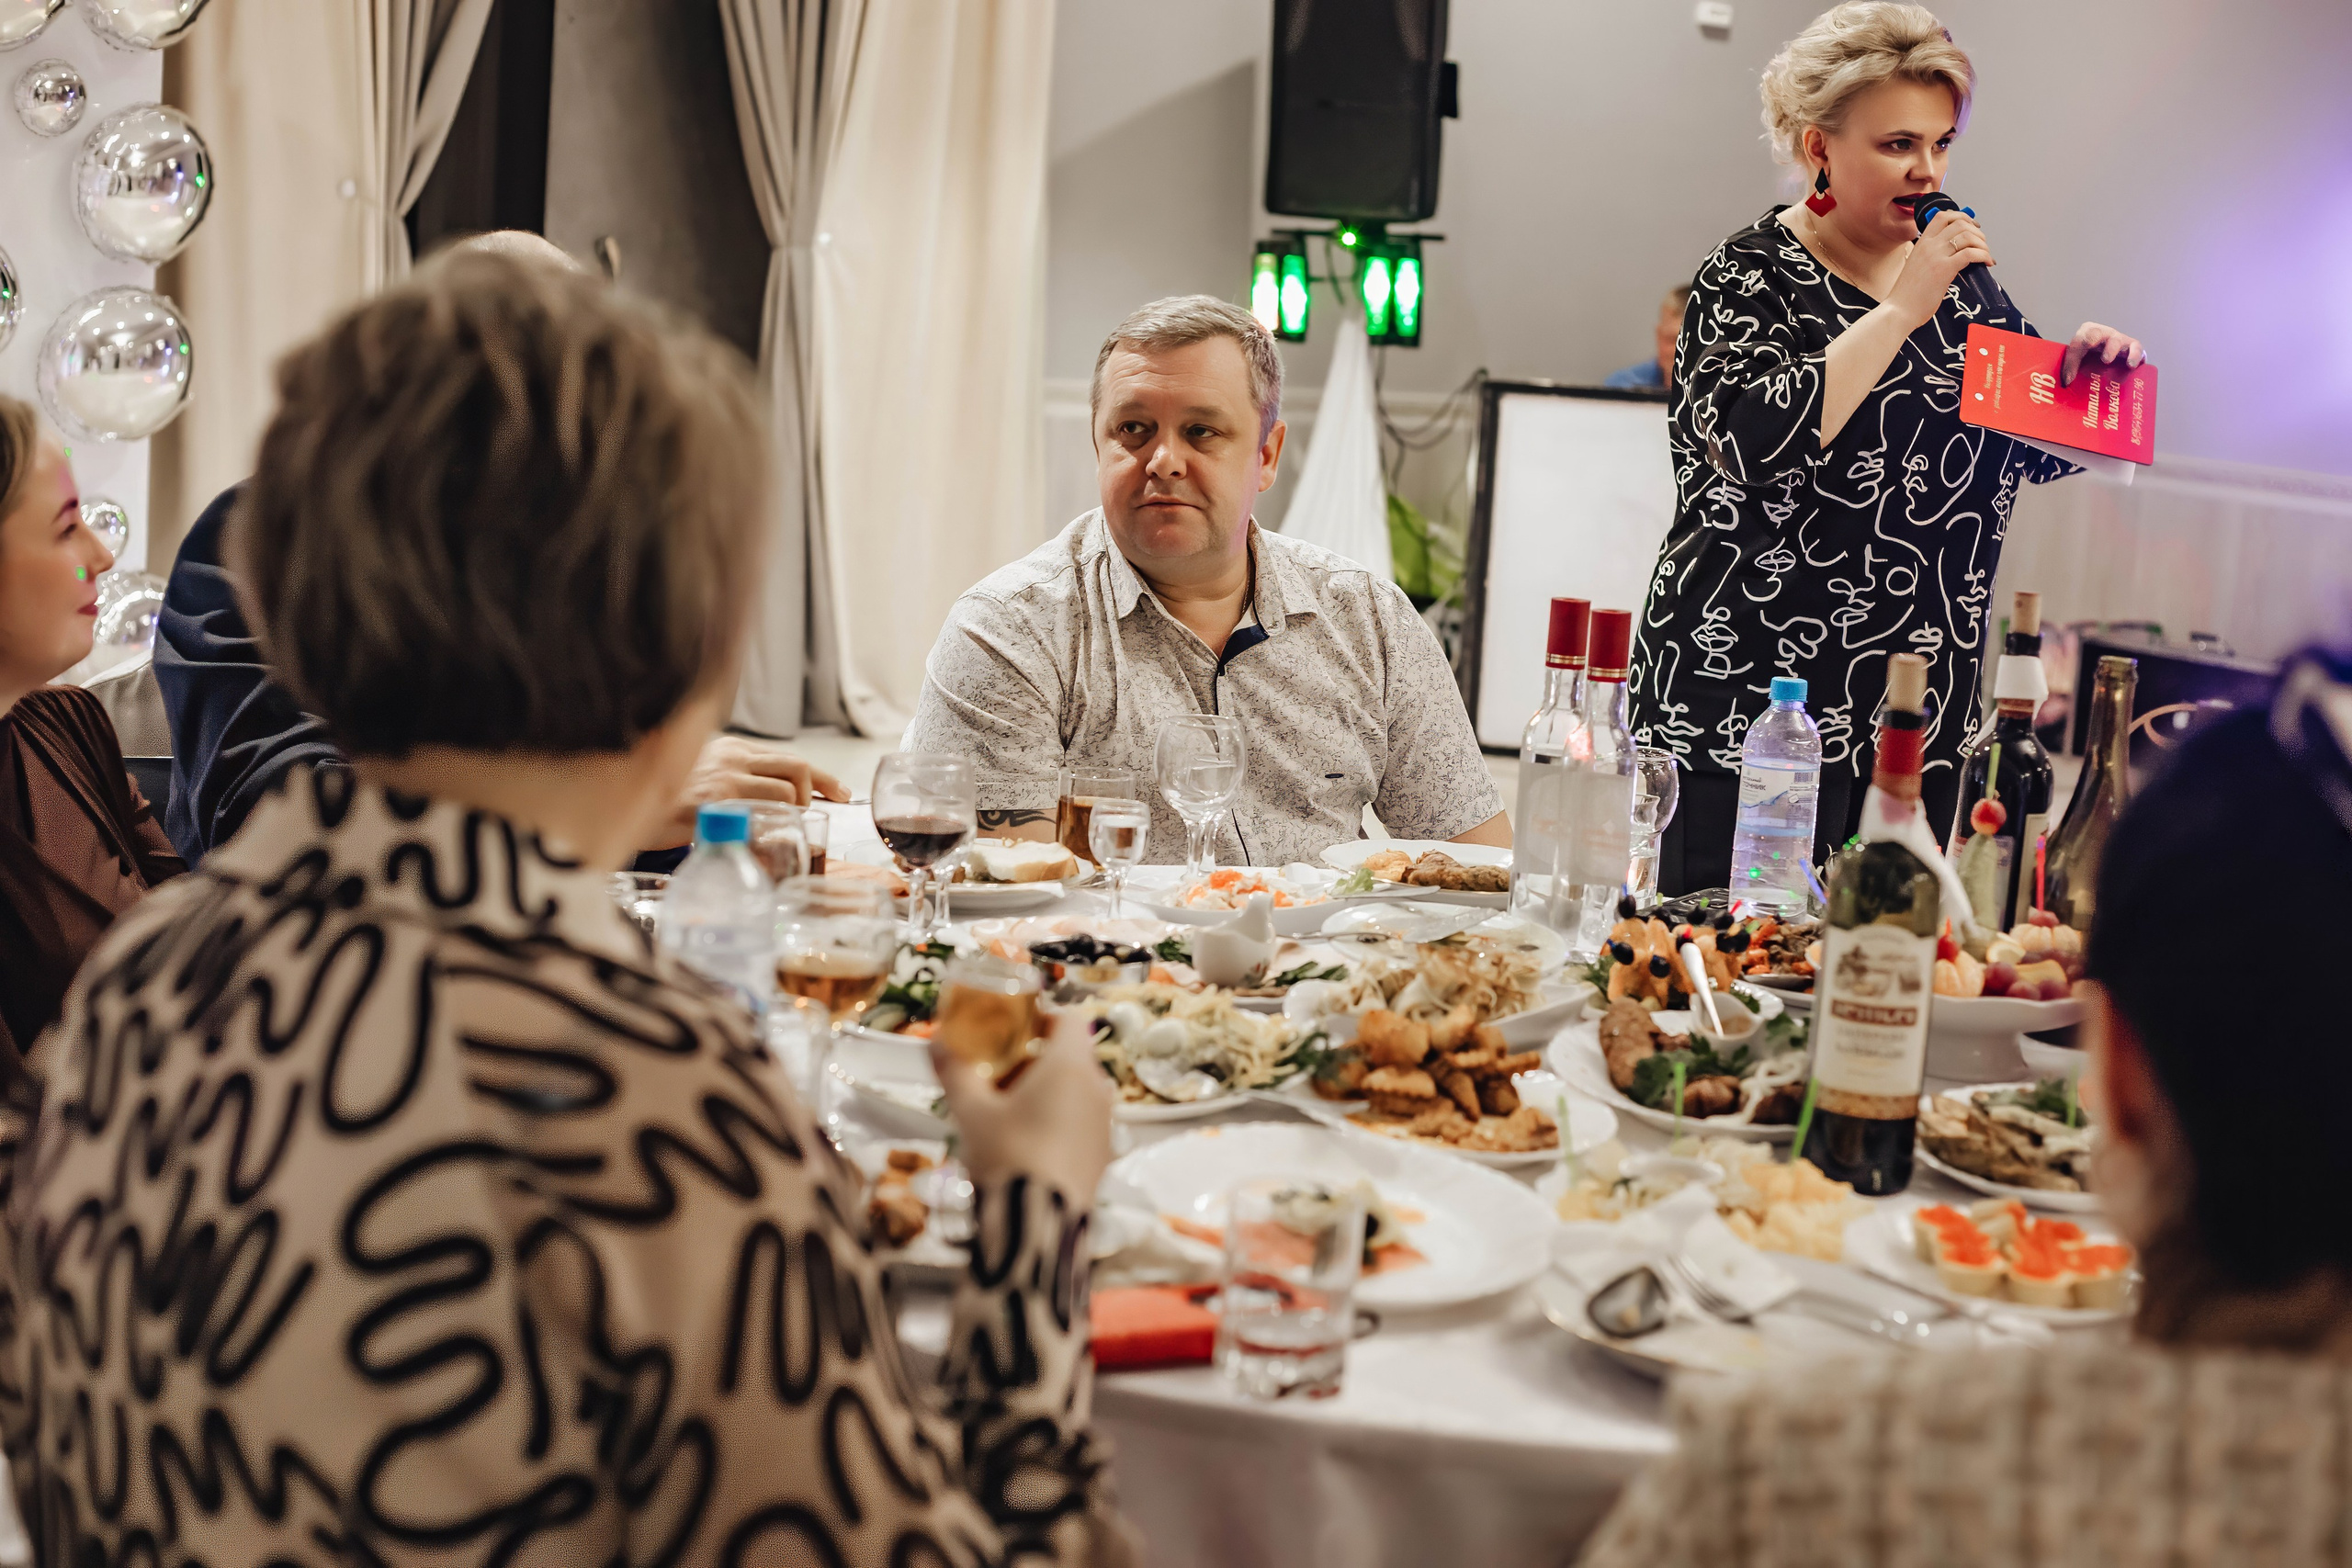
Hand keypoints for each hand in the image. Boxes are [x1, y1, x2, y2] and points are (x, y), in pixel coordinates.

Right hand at [641, 734, 848, 850]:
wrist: (623, 802)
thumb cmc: (664, 794)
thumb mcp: (702, 773)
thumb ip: (736, 778)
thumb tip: (773, 799)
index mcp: (732, 748)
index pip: (791, 758)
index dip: (823, 778)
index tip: (841, 793)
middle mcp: (732, 759)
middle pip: (798, 769)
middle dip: (813, 794)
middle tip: (810, 814)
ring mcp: (723, 781)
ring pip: (786, 792)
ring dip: (792, 815)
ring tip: (775, 830)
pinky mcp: (711, 805)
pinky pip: (759, 818)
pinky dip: (768, 833)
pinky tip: (757, 843)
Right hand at [933, 1010, 1113, 1202]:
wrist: (1036, 1227)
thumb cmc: (1007, 1157)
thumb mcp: (972, 1112)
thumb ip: (955, 1072)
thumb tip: (937, 1044)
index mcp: (1071, 1066)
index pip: (1069, 1019)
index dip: (1042, 1017)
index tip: (1013, 1030)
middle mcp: (1097, 1089)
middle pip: (1073, 1056)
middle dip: (1038, 1059)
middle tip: (1000, 1073)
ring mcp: (1105, 1124)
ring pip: (1080, 1090)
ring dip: (1050, 1091)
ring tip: (1010, 1111)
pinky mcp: (1104, 1155)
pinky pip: (1084, 1122)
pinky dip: (1061, 1121)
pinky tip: (1029, 1142)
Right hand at [1886, 208, 1995, 329]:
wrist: (1899, 310)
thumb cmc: (1907, 294)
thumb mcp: (1916, 266)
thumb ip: (1931, 256)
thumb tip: (1952, 255)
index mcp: (1921, 243)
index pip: (1943, 216)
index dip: (1962, 217)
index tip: (1971, 227)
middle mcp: (1929, 245)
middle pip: (1960, 223)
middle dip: (1977, 231)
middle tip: (1982, 244)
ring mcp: (1936, 256)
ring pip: (1967, 236)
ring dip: (1982, 243)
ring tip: (1985, 254)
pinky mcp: (1944, 270)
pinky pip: (1970, 254)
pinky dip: (1983, 255)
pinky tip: (1986, 263)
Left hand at [2060, 322, 2145, 386]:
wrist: (2113, 355)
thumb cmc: (2092, 356)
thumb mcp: (2079, 359)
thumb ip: (2071, 367)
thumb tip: (2067, 381)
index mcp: (2086, 333)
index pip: (2077, 341)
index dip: (2073, 357)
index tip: (2069, 376)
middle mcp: (2103, 332)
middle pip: (2097, 332)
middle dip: (2093, 339)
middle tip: (2091, 354)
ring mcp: (2118, 338)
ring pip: (2116, 340)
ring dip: (2111, 349)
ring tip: (2107, 361)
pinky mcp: (2133, 345)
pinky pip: (2136, 348)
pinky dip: (2134, 355)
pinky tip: (2131, 365)